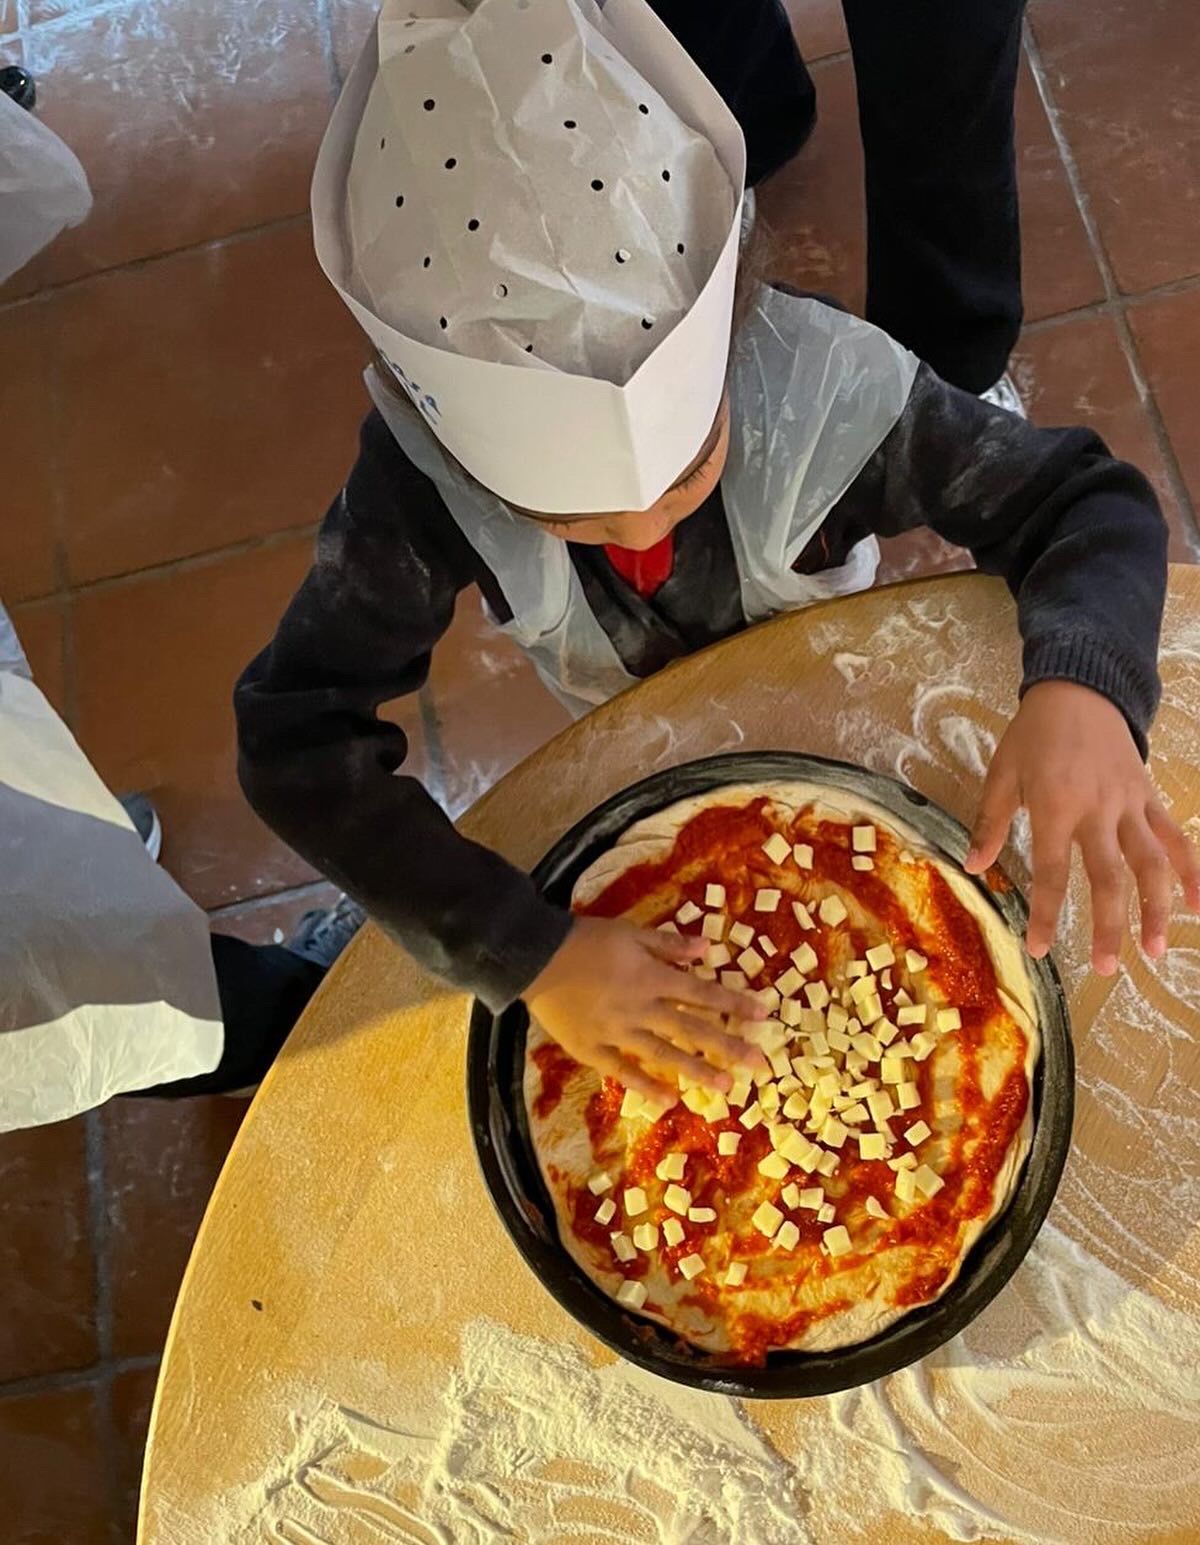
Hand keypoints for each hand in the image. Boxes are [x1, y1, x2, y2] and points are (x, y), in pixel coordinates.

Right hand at [524, 916, 770, 1103]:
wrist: (536, 957)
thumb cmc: (585, 939)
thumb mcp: (630, 932)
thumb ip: (668, 944)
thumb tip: (707, 950)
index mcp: (652, 977)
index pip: (702, 992)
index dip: (734, 1003)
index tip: (763, 1015)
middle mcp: (641, 1009)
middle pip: (692, 1029)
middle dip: (728, 1046)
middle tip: (759, 1064)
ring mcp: (618, 1033)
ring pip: (664, 1055)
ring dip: (697, 1071)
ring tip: (727, 1087)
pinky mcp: (593, 1050)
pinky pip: (623, 1072)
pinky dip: (646, 1087)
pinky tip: (668, 1101)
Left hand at [966, 682, 1199, 973]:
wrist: (1081, 688)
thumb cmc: (1034, 734)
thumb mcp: (1002, 772)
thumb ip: (991, 822)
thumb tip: (974, 867)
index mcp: (1055, 807)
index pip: (1051, 872)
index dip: (1045, 913)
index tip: (1038, 948)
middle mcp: (1098, 811)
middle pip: (1108, 878)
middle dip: (1106, 925)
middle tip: (1104, 968)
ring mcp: (1130, 806)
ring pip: (1151, 864)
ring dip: (1156, 909)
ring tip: (1155, 950)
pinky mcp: (1150, 798)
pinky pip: (1175, 839)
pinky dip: (1191, 871)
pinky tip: (1199, 906)